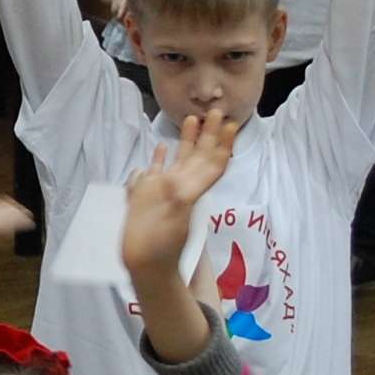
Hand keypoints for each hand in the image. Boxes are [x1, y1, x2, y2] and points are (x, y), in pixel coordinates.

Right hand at [122, 114, 235, 277]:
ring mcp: (163, 190)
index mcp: (189, 189)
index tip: (230, 125)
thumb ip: (180, 195)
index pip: (211, 163)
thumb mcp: (176, 218)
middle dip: (208, 133)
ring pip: (179, 160)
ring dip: (187, 140)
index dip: (221, 144)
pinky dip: (160, 159)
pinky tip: (161, 147)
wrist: (145, 264)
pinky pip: (156, 172)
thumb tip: (179, 176)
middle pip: (198, 155)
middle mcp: (180, 186)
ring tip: (191, 118)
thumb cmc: (161, 244)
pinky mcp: (146, 195)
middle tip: (216, 110)